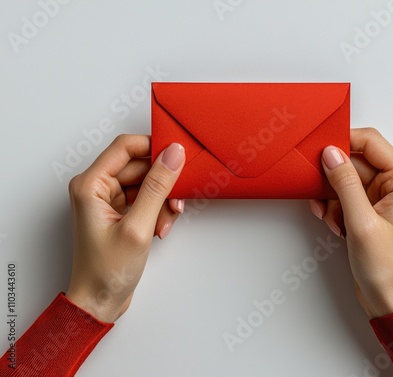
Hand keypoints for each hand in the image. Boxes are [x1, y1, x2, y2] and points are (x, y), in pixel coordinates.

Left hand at [65, 135, 184, 322]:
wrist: (99, 301)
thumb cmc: (105, 271)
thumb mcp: (138, 227)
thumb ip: (157, 188)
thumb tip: (173, 156)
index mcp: (90, 184)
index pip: (126, 147)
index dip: (153, 147)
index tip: (178, 156)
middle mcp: (97, 187)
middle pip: (140, 166)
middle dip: (162, 184)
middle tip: (176, 201)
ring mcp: (109, 199)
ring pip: (147, 183)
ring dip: (162, 201)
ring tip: (165, 223)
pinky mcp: (120, 211)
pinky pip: (146, 199)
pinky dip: (158, 211)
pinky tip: (160, 228)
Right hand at [310, 128, 392, 318]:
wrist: (390, 298)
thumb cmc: (388, 266)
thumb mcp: (361, 221)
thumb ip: (344, 183)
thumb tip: (330, 154)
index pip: (370, 142)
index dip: (343, 143)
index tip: (320, 152)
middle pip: (354, 161)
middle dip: (333, 179)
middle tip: (319, 192)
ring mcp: (380, 196)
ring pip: (344, 179)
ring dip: (331, 196)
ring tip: (331, 216)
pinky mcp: (368, 208)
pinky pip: (343, 195)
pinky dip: (333, 207)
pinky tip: (334, 223)